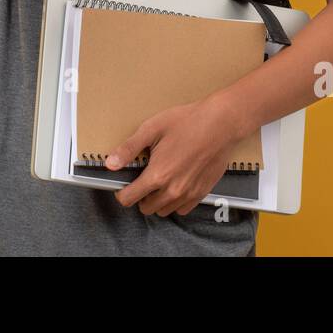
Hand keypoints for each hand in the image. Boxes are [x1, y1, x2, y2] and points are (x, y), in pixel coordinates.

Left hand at [108, 96, 244, 216]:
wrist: (221, 124)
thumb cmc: (187, 122)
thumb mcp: (152, 128)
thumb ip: (129, 149)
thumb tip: (110, 163)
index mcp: (157, 175)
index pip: (129, 199)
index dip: (121, 192)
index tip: (123, 184)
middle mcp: (173, 190)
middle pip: (145, 208)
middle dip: (140, 196)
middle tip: (143, 178)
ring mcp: (189, 194)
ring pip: (163, 210)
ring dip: (157, 200)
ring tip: (160, 180)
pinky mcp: (202, 193)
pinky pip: (182, 209)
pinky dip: (175, 202)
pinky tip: (176, 183)